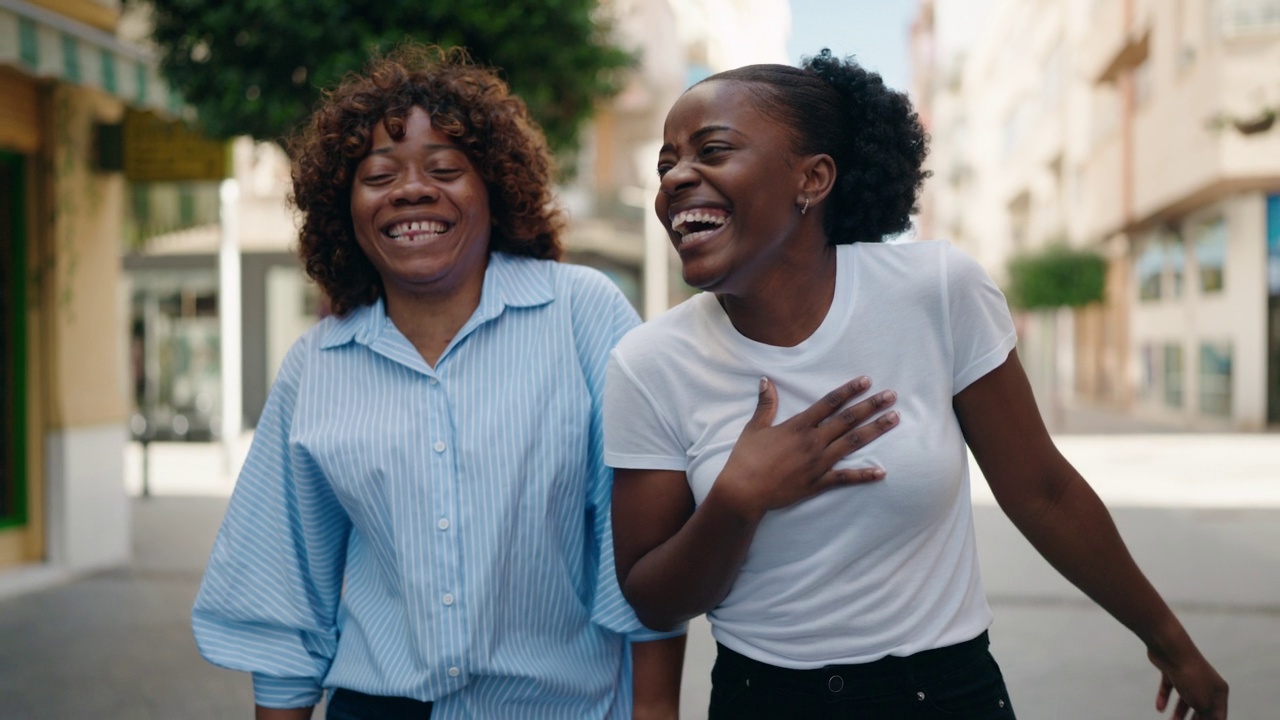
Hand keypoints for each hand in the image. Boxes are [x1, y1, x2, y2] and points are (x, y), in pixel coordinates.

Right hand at [713, 376, 897, 520]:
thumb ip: (765, 404)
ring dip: (875, 431)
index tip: (866, 380)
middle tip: (891, 396)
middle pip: (848, 420)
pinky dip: (864, 475)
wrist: (743, 491)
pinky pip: (845, 478)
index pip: (829, 403)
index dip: (849, 390)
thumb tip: (766, 380)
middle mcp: (813, 442)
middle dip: (871, 406)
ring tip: (894, 419)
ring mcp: (818, 463)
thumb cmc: (746, 459)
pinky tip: (881, 472)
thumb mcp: (754, 428)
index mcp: (798, 426)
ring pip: (852, 443)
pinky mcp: (818, 483)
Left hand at [1149, 644, 1228, 718]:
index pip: (1219, 714)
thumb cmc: (1191, 676)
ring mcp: (1188, 676)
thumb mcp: (1202, 703)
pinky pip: (1169, 687)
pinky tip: (1160, 708)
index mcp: (1219, 690)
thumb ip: (1205, 717)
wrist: (1171, 649)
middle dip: (1195, 719)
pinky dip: (1164, 697)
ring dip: (1178, 712)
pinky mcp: (1172, 671)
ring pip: (1184, 698)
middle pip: (1201, 707)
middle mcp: (1206, 682)